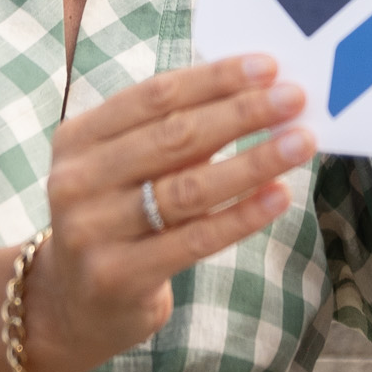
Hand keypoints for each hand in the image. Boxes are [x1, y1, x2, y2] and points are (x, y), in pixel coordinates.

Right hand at [23, 54, 312, 371]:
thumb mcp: (126, 167)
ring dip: (254, 160)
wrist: (70, 304)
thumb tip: (257, 94)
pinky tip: (279, 196)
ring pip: (189, 188)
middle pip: (175, 136)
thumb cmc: (117, 218)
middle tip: (295, 98)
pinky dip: (243, 215)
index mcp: (79, 138)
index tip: (269, 66)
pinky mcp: (117, 275)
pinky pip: (195, 239)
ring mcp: (92, 230)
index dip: (215, 79)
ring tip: (301, 142)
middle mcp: (77, 180)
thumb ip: (173, 132)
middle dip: (242, 112)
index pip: (156, 95)